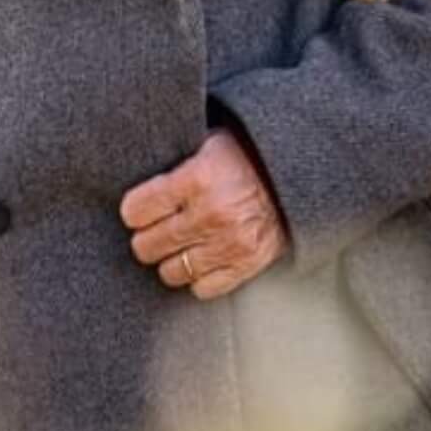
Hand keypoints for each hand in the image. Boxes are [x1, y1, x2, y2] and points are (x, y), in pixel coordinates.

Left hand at [119, 129, 288, 300]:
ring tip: (178, 243)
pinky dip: (198, 276)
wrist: (296, 173)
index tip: (139, 209)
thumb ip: (173, 164)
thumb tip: (135, 180)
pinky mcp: (246, 265)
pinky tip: (202, 256)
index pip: (137, 210)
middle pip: (148, 246)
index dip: (134, 210)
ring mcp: (229, 244)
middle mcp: (211, 214)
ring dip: (171, 258)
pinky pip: (202, 288)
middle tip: (155, 227)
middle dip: (147, 236)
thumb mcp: (207, 142)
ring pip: (171, 272)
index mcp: (198, 178)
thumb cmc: (245, 154)